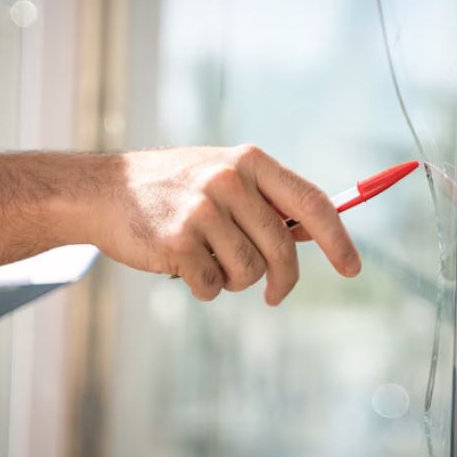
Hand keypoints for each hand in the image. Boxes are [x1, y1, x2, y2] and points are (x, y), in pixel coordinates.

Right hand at [92, 145, 360, 304]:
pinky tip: (182, 266)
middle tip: (273, 295)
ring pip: (248, 272)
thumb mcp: (223, 176)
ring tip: (208, 261)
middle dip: (283, 280)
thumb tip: (317, 233)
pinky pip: (213, 286)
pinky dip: (204, 287)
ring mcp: (202, 210)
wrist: (104, 191)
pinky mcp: (178, 241)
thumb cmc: (173, 188)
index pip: (311, 202)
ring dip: (233, 280)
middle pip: (282, 248)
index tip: (352, 268)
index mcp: (249, 162)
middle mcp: (229, 181)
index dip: (338, 239)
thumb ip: (267, 201)